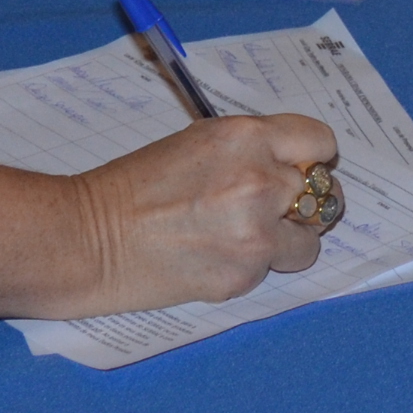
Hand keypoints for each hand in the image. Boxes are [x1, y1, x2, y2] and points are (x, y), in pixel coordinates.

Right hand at [70, 109, 342, 309]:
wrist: (89, 238)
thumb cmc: (134, 186)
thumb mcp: (199, 142)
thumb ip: (250, 149)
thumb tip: (292, 163)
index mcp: (247, 138)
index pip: (319, 141)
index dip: (313, 157)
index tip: (302, 167)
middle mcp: (260, 181)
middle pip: (323, 192)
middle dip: (304, 201)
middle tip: (279, 208)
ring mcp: (255, 232)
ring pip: (310, 239)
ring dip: (288, 240)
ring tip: (247, 237)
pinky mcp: (244, 275)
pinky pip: (274, 270)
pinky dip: (254, 266)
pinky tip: (216, 257)